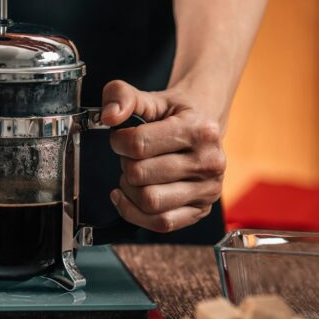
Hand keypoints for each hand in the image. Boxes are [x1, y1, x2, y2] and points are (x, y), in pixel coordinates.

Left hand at [101, 80, 226, 232]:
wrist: (203, 129)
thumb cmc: (175, 114)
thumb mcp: (151, 97)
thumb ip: (122, 95)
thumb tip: (108, 117)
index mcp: (199, 129)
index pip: (139, 144)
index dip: (118, 141)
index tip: (121, 138)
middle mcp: (209, 162)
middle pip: (141, 175)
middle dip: (125, 165)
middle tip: (130, 157)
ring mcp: (208, 190)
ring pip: (150, 202)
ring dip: (129, 190)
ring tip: (133, 175)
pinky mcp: (201, 210)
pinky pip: (161, 224)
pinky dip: (135, 213)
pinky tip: (128, 197)